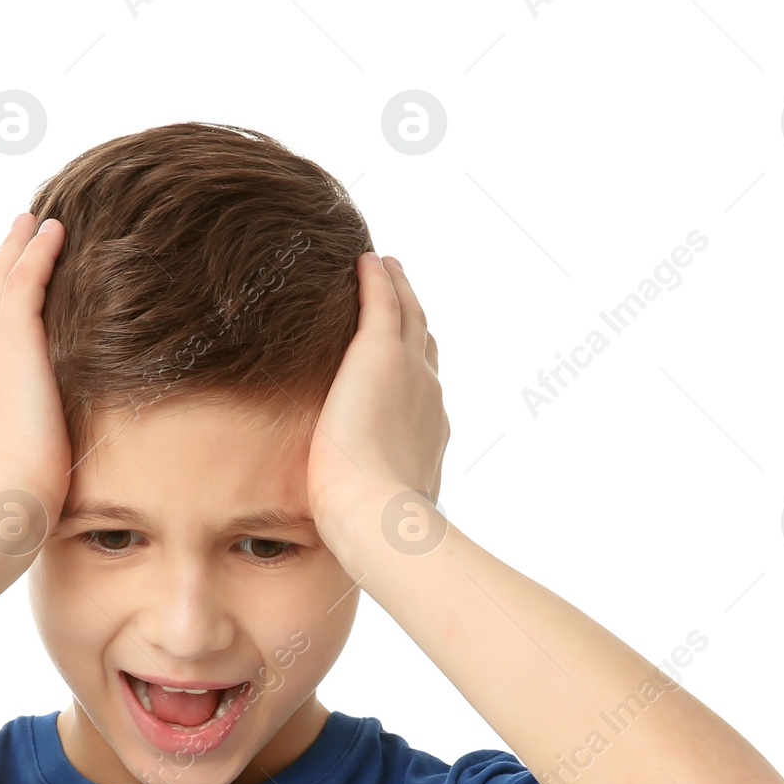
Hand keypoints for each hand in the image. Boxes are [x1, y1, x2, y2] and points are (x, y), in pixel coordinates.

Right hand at [0, 211, 72, 539]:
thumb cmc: (9, 505)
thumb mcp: (13, 470)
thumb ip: (22, 452)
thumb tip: (44, 472)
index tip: (7, 282)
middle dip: (1, 262)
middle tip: (18, 232)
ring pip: (2, 278)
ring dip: (19, 245)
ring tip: (37, 220)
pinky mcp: (13, 340)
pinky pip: (26, 279)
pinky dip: (38, 251)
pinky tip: (56, 230)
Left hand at [305, 253, 449, 551]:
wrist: (375, 511)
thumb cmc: (370, 523)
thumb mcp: (379, 504)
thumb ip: (373, 496)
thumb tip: (356, 521)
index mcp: (428, 428)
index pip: (424, 385)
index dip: (416, 363)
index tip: (406, 350)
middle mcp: (427, 392)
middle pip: (424, 341)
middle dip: (413, 316)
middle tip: (400, 291)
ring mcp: (408, 370)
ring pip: (407, 313)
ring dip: (397, 288)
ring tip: (384, 267)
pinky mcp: (379, 353)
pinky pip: (381, 299)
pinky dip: (376, 278)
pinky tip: (365, 260)